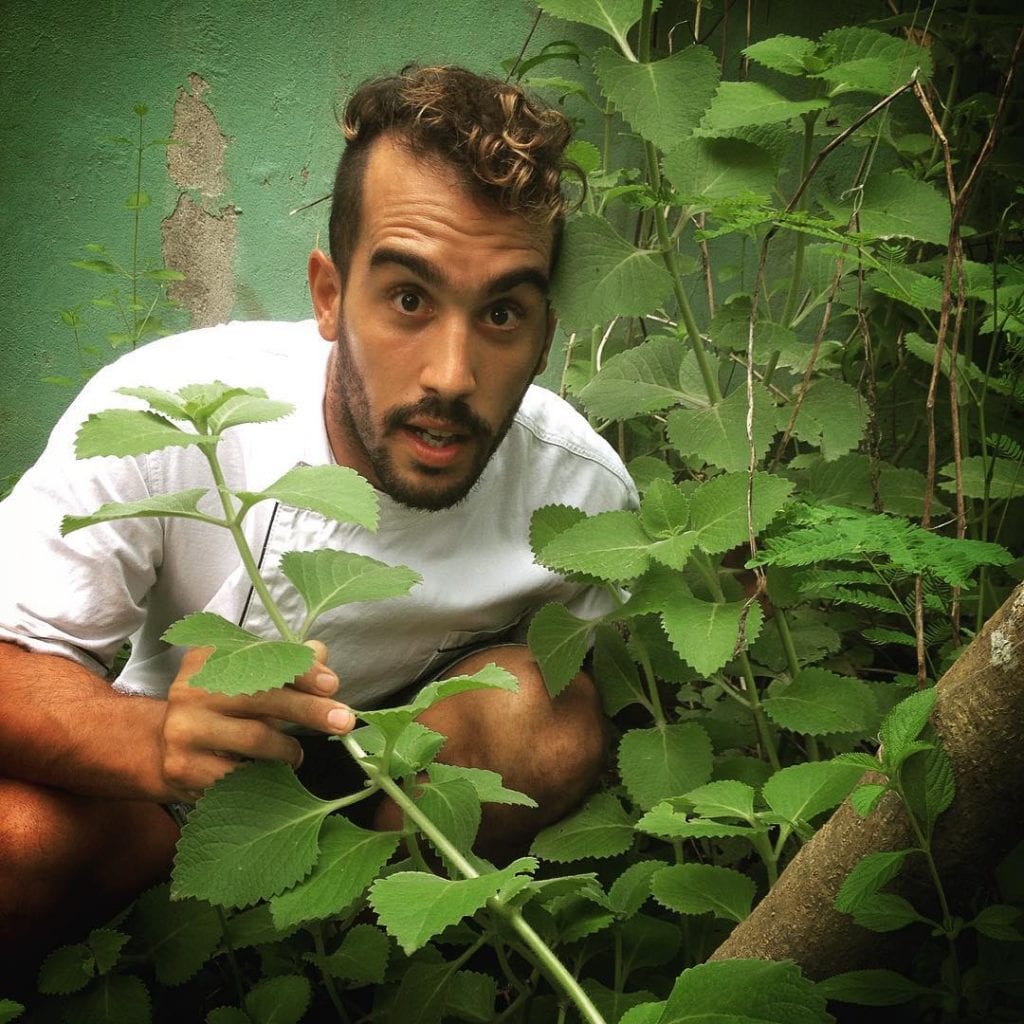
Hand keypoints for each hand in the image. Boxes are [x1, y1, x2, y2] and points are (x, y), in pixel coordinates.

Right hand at [158, 640, 354, 801]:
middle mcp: (192, 688)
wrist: (163, 747)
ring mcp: (184, 728)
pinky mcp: (183, 768)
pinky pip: (238, 776)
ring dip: (288, 749)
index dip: (301, 671)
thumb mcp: (250, 679)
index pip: (263, 658)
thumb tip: (320, 653)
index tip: (333, 684)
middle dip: (309, 710)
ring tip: (296, 754)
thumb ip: (286, 666)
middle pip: (262, 697)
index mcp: (211, 656)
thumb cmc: (221, 707)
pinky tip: (270, 775)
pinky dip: (263, 777)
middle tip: (345, 721)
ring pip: (254, 739)